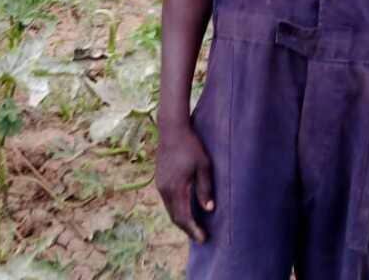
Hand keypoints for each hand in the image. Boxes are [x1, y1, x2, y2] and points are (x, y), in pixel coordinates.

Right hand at [155, 122, 215, 243]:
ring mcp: (160, 185)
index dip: (193, 230)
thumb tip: (208, 209)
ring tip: (195, 227)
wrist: (172, 130)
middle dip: (188, 229)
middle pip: (175, 217)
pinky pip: (168, 201)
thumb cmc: (191, 146)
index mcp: (176, 188)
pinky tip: (186, 210)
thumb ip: (205, 188)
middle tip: (201, 237)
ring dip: (182, 220)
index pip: (183, 217)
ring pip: (170, 210)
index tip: (203, 239)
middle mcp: (165, 190)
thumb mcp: (204, 166)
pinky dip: (177, 210)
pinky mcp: (160, 180)